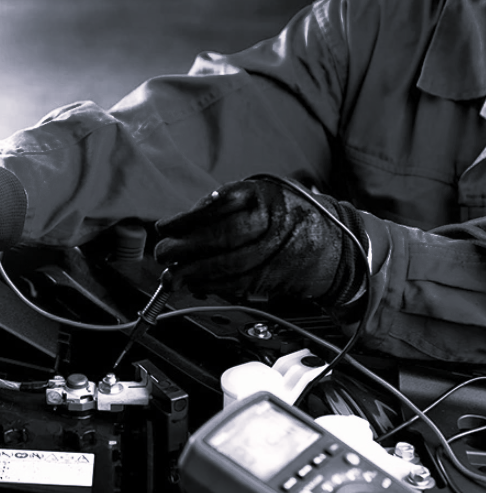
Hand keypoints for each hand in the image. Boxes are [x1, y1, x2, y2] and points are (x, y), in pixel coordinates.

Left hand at [153, 177, 366, 305]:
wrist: (340, 246)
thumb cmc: (293, 218)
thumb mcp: (263, 196)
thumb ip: (225, 205)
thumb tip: (183, 224)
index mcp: (264, 195)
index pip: (216, 206)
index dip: (185, 220)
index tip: (165, 228)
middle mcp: (272, 220)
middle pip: (219, 236)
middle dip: (183, 249)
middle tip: (163, 254)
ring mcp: (276, 250)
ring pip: (226, 265)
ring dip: (192, 274)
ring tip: (172, 277)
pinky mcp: (276, 276)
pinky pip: (237, 284)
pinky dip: (212, 287)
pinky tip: (197, 285)